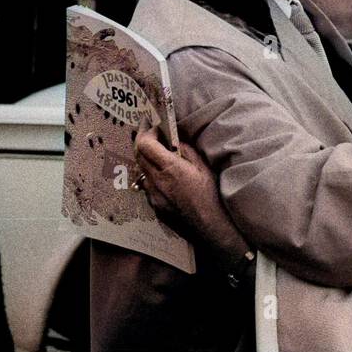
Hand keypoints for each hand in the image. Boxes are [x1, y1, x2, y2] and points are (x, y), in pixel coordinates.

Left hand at [134, 123, 252, 266]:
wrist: (211, 227)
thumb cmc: (212, 196)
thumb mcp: (203, 167)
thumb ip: (186, 150)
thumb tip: (175, 140)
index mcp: (170, 169)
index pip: (145, 145)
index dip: (146, 131)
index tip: (153, 124)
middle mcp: (157, 182)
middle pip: (138, 155)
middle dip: (143, 141)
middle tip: (151, 131)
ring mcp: (153, 196)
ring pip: (141, 170)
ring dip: (145, 158)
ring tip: (157, 151)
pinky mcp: (155, 207)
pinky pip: (147, 185)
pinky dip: (151, 174)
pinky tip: (162, 173)